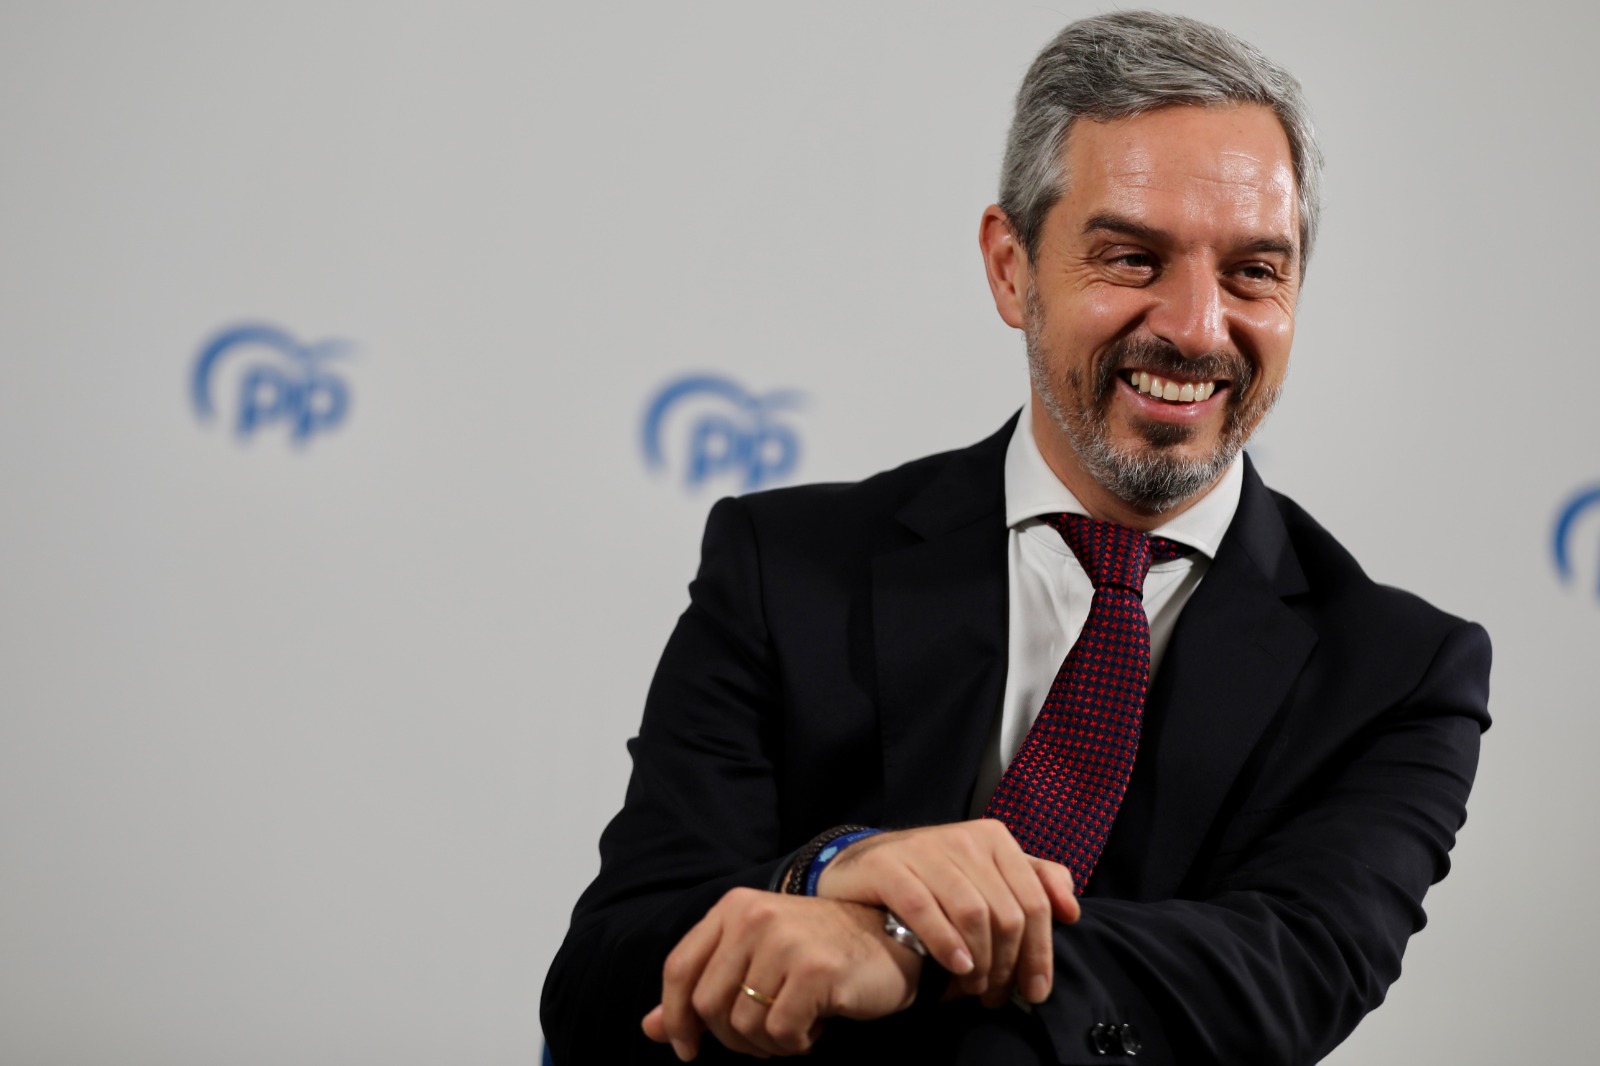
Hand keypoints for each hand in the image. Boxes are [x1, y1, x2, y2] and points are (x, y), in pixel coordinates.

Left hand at [641, 888, 921, 1059]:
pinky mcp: (814, 970)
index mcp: (734, 908)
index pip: (679, 967)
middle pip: (707, 1003)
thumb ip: (703, 988)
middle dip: (730, 1038)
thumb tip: (651, 1029)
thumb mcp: (755, 959)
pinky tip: (816, 1027)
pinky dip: (796, 1044)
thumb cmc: (819, 953)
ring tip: (796, 1025)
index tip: (687, 1048)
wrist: (891, 940)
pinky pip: (781, 1034)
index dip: (676, 1016)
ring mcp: (784, 941)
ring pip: (743, 1025)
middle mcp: (754, 916)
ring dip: (768, 1043)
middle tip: (764, 1038)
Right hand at [814, 819, 1079, 1006]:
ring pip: (972, 914)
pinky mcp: (889, 865)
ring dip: (980, 962)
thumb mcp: (988, 873)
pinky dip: (946, 944)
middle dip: (1008, 966)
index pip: (1035, 903)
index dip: (1040, 954)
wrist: (864, 865)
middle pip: (1006, 914)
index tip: (1036, 991)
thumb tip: (1070, 911)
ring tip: (975, 989)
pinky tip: (956, 967)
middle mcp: (963, 838)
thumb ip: (1033, 883)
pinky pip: (925, 910)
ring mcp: (925, 849)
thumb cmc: (935, 878)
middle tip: (999, 997)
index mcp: (994, 838)